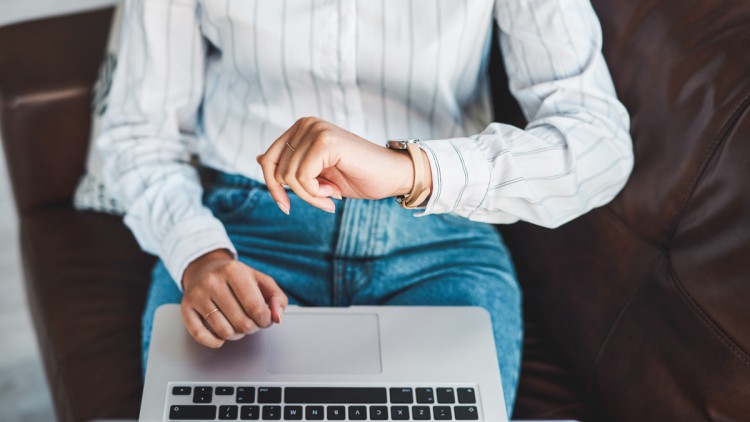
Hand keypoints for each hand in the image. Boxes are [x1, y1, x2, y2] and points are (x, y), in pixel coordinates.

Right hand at [180, 249, 287, 347]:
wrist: (205, 269)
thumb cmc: (238, 279)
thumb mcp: (262, 281)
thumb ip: (277, 298)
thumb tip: (277, 317)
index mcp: (234, 271)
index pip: (255, 308)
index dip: (265, 320)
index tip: (265, 320)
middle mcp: (212, 281)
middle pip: (241, 323)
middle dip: (252, 328)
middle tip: (252, 322)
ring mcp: (197, 295)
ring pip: (224, 332)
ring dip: (236, 335)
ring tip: (238, 325)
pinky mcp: (186, 308)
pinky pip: (201, 336)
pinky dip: (215, 342)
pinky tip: (221, 336)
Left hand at [256, 117, 430, 213]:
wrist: (392, 176)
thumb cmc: (357, 176)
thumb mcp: (316, 174)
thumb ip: (290, 164)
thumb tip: (258, 158)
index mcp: (301, 128)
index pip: (267, 159)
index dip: (272, 187)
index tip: (286, 206)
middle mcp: (306, 124)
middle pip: (274, 170)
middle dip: (296, 193)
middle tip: (322, 200)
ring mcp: (315, 130)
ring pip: (288, 177)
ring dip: (310, 195)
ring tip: (331, 195)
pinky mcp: (325, 142)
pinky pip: (302, 178)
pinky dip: (316, 194)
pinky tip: (334, 193)